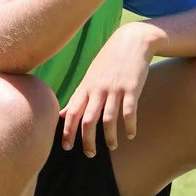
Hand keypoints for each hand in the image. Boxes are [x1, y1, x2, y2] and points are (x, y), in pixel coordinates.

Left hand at [59, 23, 153, 155]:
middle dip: (87, 141)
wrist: (132, 41)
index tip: (66, 147)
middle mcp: (98, 90)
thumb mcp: (90, 77)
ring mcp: (115, 89)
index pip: (71, 113)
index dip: (67, 131)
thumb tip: (63, 114)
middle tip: (90, 155)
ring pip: (108, 120)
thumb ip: (77, 97)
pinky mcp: (132, 88)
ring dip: (110, 137)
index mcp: (86, 87)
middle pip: (88, 121)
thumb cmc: (109, 61)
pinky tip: (131, 135)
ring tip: (112, 146)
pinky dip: (129, 126)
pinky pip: (129, 112)